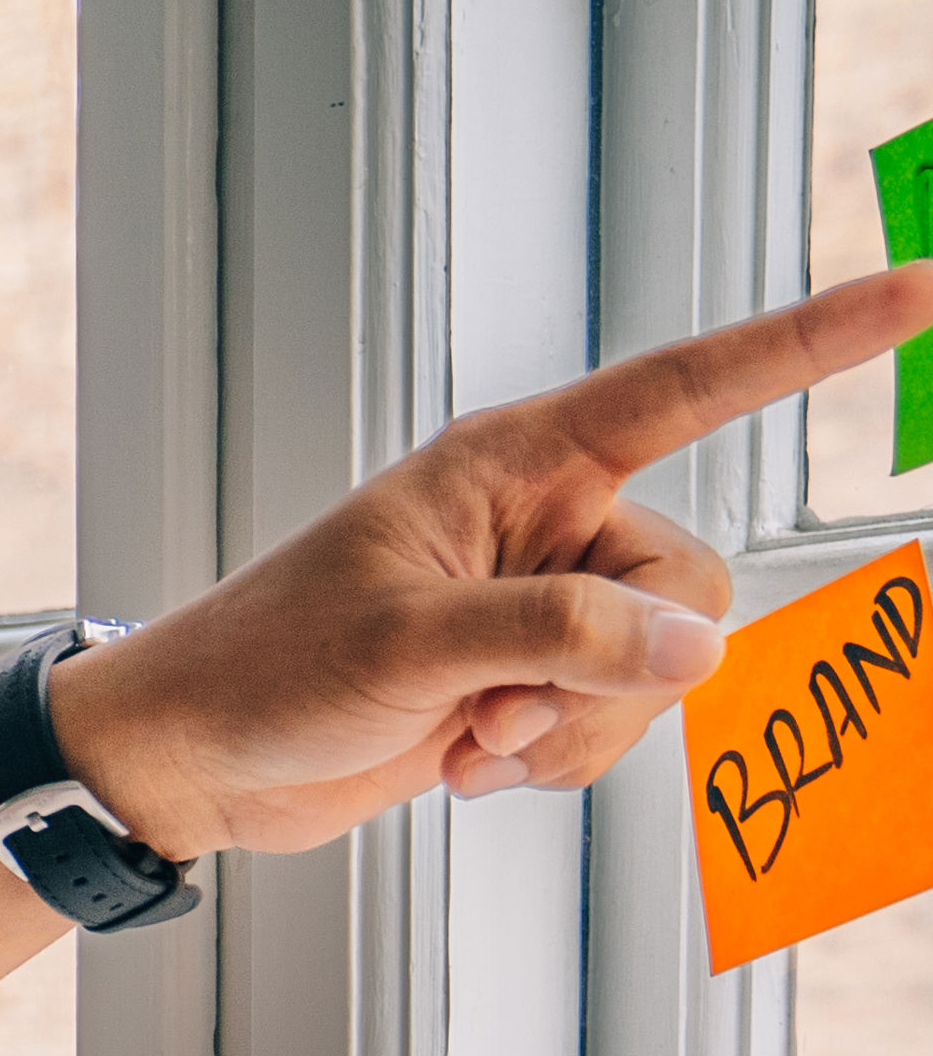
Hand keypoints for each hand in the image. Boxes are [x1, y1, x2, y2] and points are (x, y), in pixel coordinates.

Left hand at [53, 263, 932, 861]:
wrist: (194, 760)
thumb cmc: (267, 670)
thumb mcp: (407, 647)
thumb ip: (558, 638)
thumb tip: (695, 649)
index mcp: (513, 463)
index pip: (689, 387)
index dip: (809, 341)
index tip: (916, 292)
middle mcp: (544, 522)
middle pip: (687, 586)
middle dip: (614, 674)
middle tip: (494, 710)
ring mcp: (541, 606)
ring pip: (660, 669)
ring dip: (573, 731)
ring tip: (465, 739)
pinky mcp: (530, 680)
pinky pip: (613, 725)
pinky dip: (551, 762)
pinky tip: (462, 764)